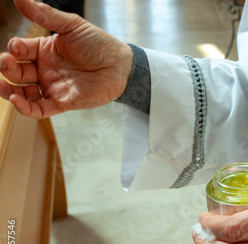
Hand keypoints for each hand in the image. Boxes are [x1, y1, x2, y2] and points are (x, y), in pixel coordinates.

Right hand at [0, 0, 132, 118]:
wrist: (120, 66)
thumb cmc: (100, 45)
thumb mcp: (72, 26)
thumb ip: (45, 15)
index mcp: (45, 50)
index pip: (19, 50)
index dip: (14, 49)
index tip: (16, 47)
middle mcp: (46, 69)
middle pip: (17, 72)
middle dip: (7, 68)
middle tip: (6, 63)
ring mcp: (53, 87)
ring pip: (23, 92)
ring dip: (8, 90)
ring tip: (2, 85)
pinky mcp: (62, 102)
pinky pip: (39, 109)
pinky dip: (25, 108)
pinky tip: (16, 100)